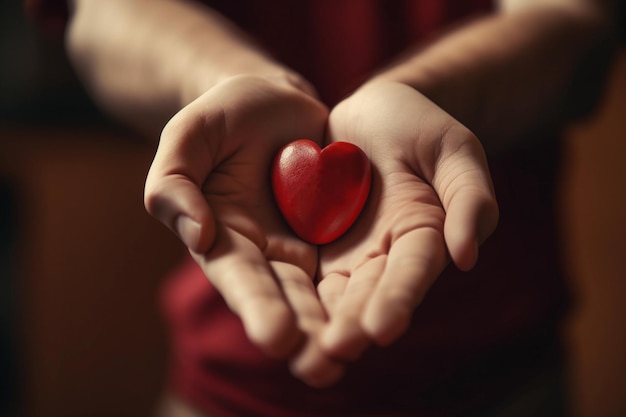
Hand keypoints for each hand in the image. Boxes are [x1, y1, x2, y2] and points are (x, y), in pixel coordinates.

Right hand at [144, 76, 340, 378]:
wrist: (274, 102)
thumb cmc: (224, 117)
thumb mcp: (188, 135)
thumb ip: (174, 182)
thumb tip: (198, 234)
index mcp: (223, 237)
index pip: (238, 277)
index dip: (257, 306)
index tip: (278, 337)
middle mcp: (263, 252)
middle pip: (284, 297)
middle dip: (302, 333)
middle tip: (322, 367)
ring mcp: (302, 245)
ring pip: (321, 291)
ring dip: (335, 325)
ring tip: (352, 355)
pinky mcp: (336, 233)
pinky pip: (352, 262)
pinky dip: (364, 290)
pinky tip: (382, 313)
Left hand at [309, 81, 497, 382]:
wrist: (372, 111)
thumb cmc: (420, 125)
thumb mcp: (454, 148)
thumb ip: (470, 197)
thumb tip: (465, 255)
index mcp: (425, 235)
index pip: (413, 272)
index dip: (398, 299)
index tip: (380, 330)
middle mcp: (385, 254)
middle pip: (368, 295)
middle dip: (351, 326)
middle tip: (330, 354)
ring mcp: (347, 252)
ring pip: (332, 295)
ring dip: (318, 326)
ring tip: (302, 359)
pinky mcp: (314, 244)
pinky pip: (299, 272)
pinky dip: (290, 297)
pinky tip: (275, 320)